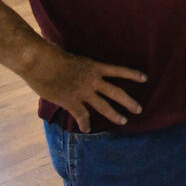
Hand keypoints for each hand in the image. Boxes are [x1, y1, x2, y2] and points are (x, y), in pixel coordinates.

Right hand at [23, 42, 146, 132]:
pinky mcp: (71, 101)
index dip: (133, 74)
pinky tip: (86, 129)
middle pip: (116, 93)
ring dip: (114, 115)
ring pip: (104, 106)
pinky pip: (82, 115)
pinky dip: (84, 124)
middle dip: (129, 102)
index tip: (145, 78)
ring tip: (124, 120)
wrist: (40, 62)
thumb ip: (81, 65)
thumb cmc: (53, 55)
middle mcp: (93, 80)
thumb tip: (80, 67)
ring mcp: (83, 92)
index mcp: (95, 67)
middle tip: (139, 109)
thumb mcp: (74, 56)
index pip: (119, 71)